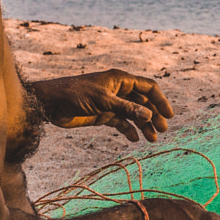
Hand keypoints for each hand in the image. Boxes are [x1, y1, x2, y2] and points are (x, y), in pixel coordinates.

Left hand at [30, 70, 172, 141]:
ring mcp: (111, 103)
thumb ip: (126, 109)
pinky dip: (128, 130)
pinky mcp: (102, 115)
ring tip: (152, 139)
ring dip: (143, 125)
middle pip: (143, 103)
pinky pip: (121, 123)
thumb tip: (149, 116)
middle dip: (153, 116)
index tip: (169, 115)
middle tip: (162, 130)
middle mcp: (118, 90)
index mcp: (120, 80)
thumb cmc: (75, 94)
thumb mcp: (103, 101)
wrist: (51, 103)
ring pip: (133, 114)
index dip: (160, 100)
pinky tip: (134, 139)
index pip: (148, 88)